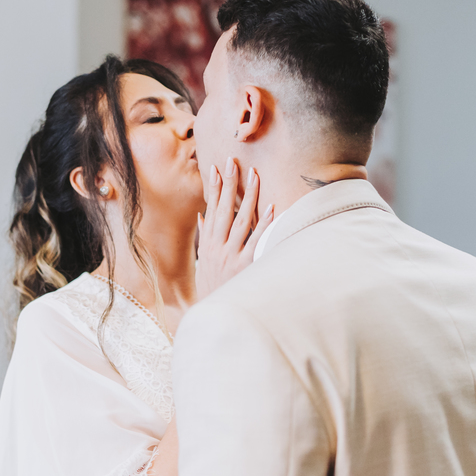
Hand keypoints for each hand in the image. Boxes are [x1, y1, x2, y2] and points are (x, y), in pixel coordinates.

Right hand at [195, 157, 273, 298]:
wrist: (212, 314)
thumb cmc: (211, 287)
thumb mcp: (203, 262)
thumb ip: (204, 236)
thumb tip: (202, 214)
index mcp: (208, 244)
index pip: (211, 209)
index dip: (213, 188)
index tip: (215, 167)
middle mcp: (218, 247)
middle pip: (224, 209)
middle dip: (229, 184)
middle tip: (234, 161)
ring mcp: (231, 256)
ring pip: (241, 221)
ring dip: (248, 197)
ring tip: (254, 176)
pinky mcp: (244, 266)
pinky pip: (257, 242)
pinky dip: (265, 224)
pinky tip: (273, 208)